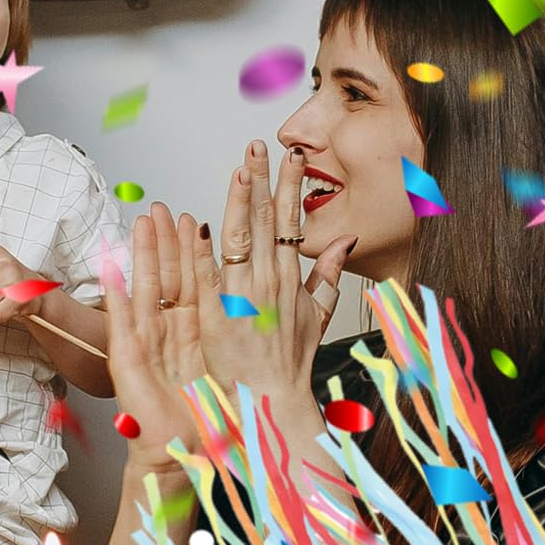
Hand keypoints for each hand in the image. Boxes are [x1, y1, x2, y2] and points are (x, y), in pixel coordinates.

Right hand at [99, 209, 207, 467]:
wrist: (177, 455)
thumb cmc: (202, 420)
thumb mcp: (222, 371)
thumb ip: (232, 337)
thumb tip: (253, 309)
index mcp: (189, 333)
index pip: (190, 282)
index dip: (189, 250)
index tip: (191, 218)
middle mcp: (164, 334)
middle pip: (163, 278)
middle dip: (161, 241)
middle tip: (160, 208)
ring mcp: (142, 345)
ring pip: (142, 290)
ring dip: (139, 255)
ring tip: (140, 223)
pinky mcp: (125, 361)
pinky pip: (121, 322)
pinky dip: (115, 294)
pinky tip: (111, 268)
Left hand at [193, 139, 354, 407]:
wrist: (272, 398)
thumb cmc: (290, 359)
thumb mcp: (318, 313)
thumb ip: (329, 273)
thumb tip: (345, 239)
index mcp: (289, 276)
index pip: (290, 220)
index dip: (290, 186)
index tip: (292, 156)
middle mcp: (268, 280)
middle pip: (264, 220)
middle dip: (262, 179)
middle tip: (257, 146)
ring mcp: (243, 295)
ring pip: (240, 239)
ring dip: (239, 202)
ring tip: (240, 169)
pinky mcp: (218, 314)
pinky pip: (209, 277)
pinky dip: (203, 252)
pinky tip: (199, 225)